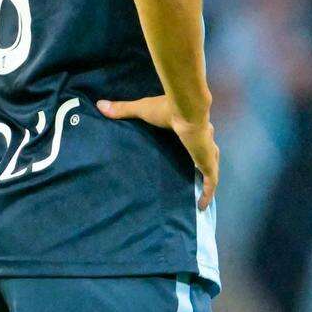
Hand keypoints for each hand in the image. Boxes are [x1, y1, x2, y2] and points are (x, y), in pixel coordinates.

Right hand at [98, 93, 220, 207]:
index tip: (188, 151)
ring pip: (210, 169)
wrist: (186, 111)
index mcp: (190, 127)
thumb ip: (123, 109)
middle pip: (206, 154)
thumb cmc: (166, 109)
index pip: (194, 138)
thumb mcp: (141, 110)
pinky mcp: (208, 163)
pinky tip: (201, 206)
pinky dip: (207, 194)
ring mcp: (207, 153)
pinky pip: (210, 183)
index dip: (193, 145)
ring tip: (200, 193)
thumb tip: (100, 105)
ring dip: (207, 180)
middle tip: (195, 175)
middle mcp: (203, 140)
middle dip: (203, 164)